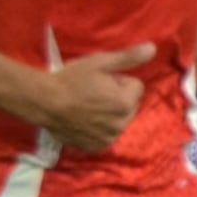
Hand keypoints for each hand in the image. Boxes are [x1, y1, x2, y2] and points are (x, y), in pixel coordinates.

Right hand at [35, 41, 153, 151]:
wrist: (44, 102)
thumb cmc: (71, 79)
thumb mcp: (100, 62)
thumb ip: (129, 57)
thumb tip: (153, 48)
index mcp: (125, 102)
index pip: (135, 86)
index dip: (118, 80)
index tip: (100, 80)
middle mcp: (121, 124)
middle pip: (129, 105)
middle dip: (117, 98)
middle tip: (93, 92)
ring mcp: (108, 138)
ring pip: (118, 121)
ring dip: (109, 114)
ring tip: (87, 106)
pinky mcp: (96, 147)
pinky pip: (106, 135)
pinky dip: (99, 129)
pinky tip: (84, 121)